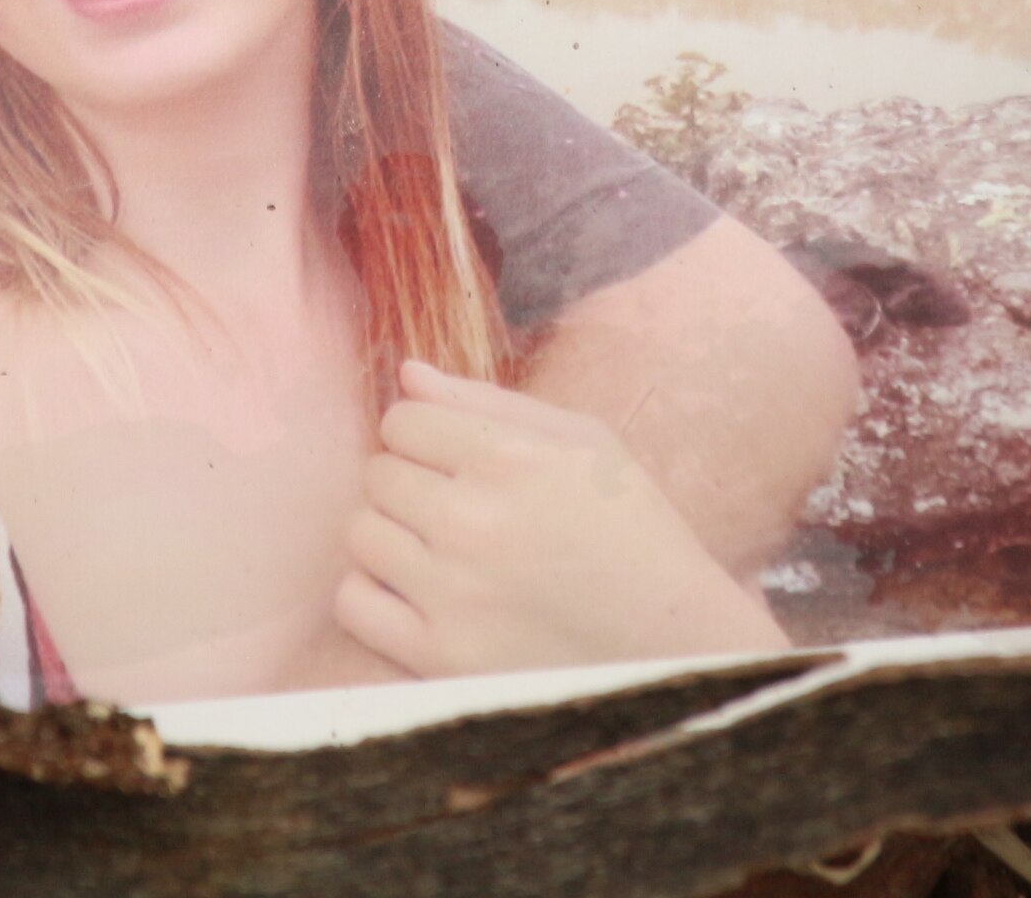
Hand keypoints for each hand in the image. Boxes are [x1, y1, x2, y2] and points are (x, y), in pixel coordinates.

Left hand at [335, 361, 790, 678]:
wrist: (677, 647)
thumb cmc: (633, 533)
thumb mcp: (586, 445)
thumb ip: (489, 403)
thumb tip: (405, 374)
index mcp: (511, 458)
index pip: (402, 420)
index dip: (426, 435)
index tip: (458, 460)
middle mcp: (472, 521)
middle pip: (378, 474)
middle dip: (411, 482)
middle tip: (460, 508)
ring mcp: (452, 593)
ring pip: (362, 533)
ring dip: (392, 535)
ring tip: (443, 551)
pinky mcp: (441, 657)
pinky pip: (354, 604)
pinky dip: (374, 595)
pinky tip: (420, 594)